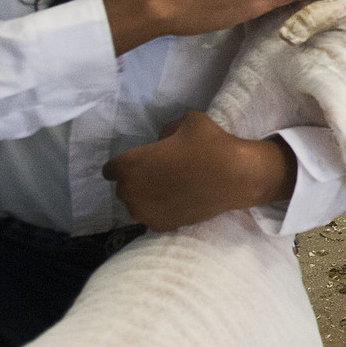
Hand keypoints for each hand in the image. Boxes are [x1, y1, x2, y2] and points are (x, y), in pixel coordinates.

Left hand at [102, 111, 297, 231]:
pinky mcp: (160, 225)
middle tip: (162, 173)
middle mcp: (130, 191)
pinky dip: (161, 210)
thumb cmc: (210, 145)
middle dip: (137, 180)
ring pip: (136, 204)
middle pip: (124, 187)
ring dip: (147, 197)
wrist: (235, 176)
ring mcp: (144, 212)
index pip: (110, 169)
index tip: (145, 161)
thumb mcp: (188, 121)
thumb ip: (166, 131)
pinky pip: (152, 216)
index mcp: (130, 164)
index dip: (126, 164)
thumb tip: (162, 143)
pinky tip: (178, 201)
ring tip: (172, 188)